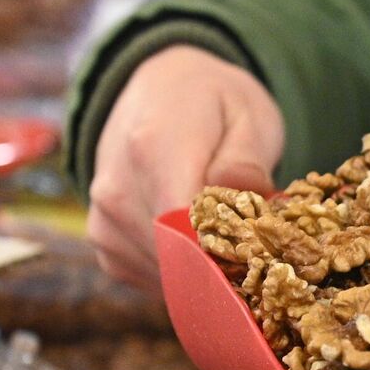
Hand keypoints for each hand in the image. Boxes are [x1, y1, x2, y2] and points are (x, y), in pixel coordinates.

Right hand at [87, 45, 283, 292]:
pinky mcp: (105, 245)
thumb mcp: (247, 113)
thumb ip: (246, 158)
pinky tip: (197, 237)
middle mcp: (116, 191)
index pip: (188, 228)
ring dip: (203, 267)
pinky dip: (182, 270)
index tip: (265, 248)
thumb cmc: (213, 104)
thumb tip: (244, 195)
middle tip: (257, 240)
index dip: (231, 250)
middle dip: (223, 261)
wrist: (159, 91)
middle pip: (178, 258)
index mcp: (152, 149)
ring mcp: (104, 222)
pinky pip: (152, 278)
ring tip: (227, 230)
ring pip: (167, 275)